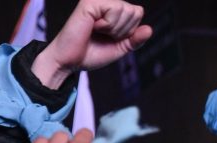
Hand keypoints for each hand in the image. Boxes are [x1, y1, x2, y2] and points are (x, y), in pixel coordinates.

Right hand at [32, 0, 151, 88]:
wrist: (67, 62)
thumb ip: (134, 40)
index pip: (137, 14)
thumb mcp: (118, 49)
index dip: (128, 31)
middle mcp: (106, 3)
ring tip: (96, 31)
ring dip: (114, 28)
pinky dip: (107, 24)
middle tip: (101, 36)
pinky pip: (115, 9)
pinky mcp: (90, 3)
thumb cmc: (88, 54)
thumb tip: (149, 30)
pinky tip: (93, 27)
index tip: (109, 38)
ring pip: (127, 10)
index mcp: (112, 11)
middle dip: (122, 30)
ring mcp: (98, 1)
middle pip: (135, 11)